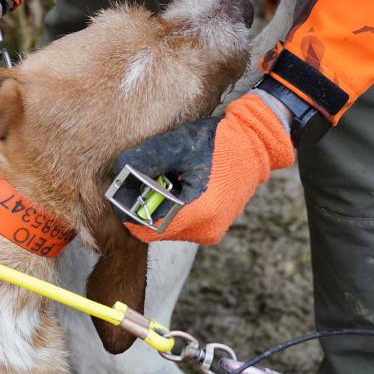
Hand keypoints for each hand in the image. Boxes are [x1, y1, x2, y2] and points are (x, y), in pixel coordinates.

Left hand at [113, 91, 295, 244]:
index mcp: (197, 213)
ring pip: (168, 229)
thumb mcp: (177, 146)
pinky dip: (174, 210)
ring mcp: (212, 231)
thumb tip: (119, 171)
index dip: (129, 212)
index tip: (123, 191)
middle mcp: (205, 230)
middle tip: (149, 180)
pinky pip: (182, 225)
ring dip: (160, 208)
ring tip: (169, 180)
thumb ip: (144, 160)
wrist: (254, 143)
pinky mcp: (214, 228)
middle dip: (146, 207)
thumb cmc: (217, 141)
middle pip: (155, 230)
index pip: (145, 228)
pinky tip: (181, 187)